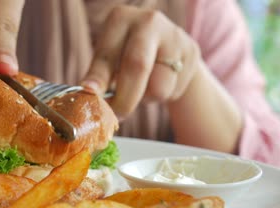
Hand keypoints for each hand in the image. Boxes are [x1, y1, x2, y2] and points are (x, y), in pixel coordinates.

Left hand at [81, 6, 199, 119]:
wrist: (168, 47)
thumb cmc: (128, 53)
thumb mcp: (110, 57)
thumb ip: (100, 75)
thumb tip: (88, 96)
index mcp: (120, 19)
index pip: (107, 54)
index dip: (99, 78)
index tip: (92, 96)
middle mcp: (148, 22)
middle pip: (137, 66)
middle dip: (125, 99)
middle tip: (116, 116)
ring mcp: (173, 36)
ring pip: (158, 87)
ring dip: (147, 99)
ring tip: (143, 87)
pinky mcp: (191, 52)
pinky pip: (174, 90)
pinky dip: (164, 95)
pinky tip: (161, 81)